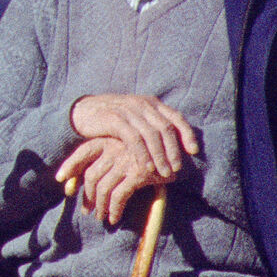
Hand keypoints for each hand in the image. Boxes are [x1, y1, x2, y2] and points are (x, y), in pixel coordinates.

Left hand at [54, 134, 171, 227]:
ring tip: (102, 217)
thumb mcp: (127, 152)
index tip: (60, 180)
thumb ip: (106, 160)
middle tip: (88, 210)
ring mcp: (126, 160)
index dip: (70, 166)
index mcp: (112, 138)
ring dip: (101, 206)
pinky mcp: (138, 173)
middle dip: (88, 195)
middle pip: (91, 175)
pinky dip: (114, 209)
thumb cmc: (152, 155)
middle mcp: (116, 148)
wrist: (181, 155)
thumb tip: (76, 181)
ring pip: (103, 188)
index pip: (84, 151)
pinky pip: (119, 196)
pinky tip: (114, 218)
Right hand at [67, 93, 197, 180]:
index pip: (176, 117)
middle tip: (175, 169)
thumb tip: (174, 146)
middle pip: (165, 128)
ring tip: (163, 173)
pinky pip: (134, 139)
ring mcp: (129, 110)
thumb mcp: (135, 118)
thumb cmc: (112, 119)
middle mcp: (143, 104)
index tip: (194, 151)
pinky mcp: (115, 119)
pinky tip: (145, 168)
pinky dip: (142, 155)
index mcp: (151, 103)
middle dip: (173, 151)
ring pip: (152, 135)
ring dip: (160, 157)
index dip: (187, 134)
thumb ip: (152, 126)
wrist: (83, 112)